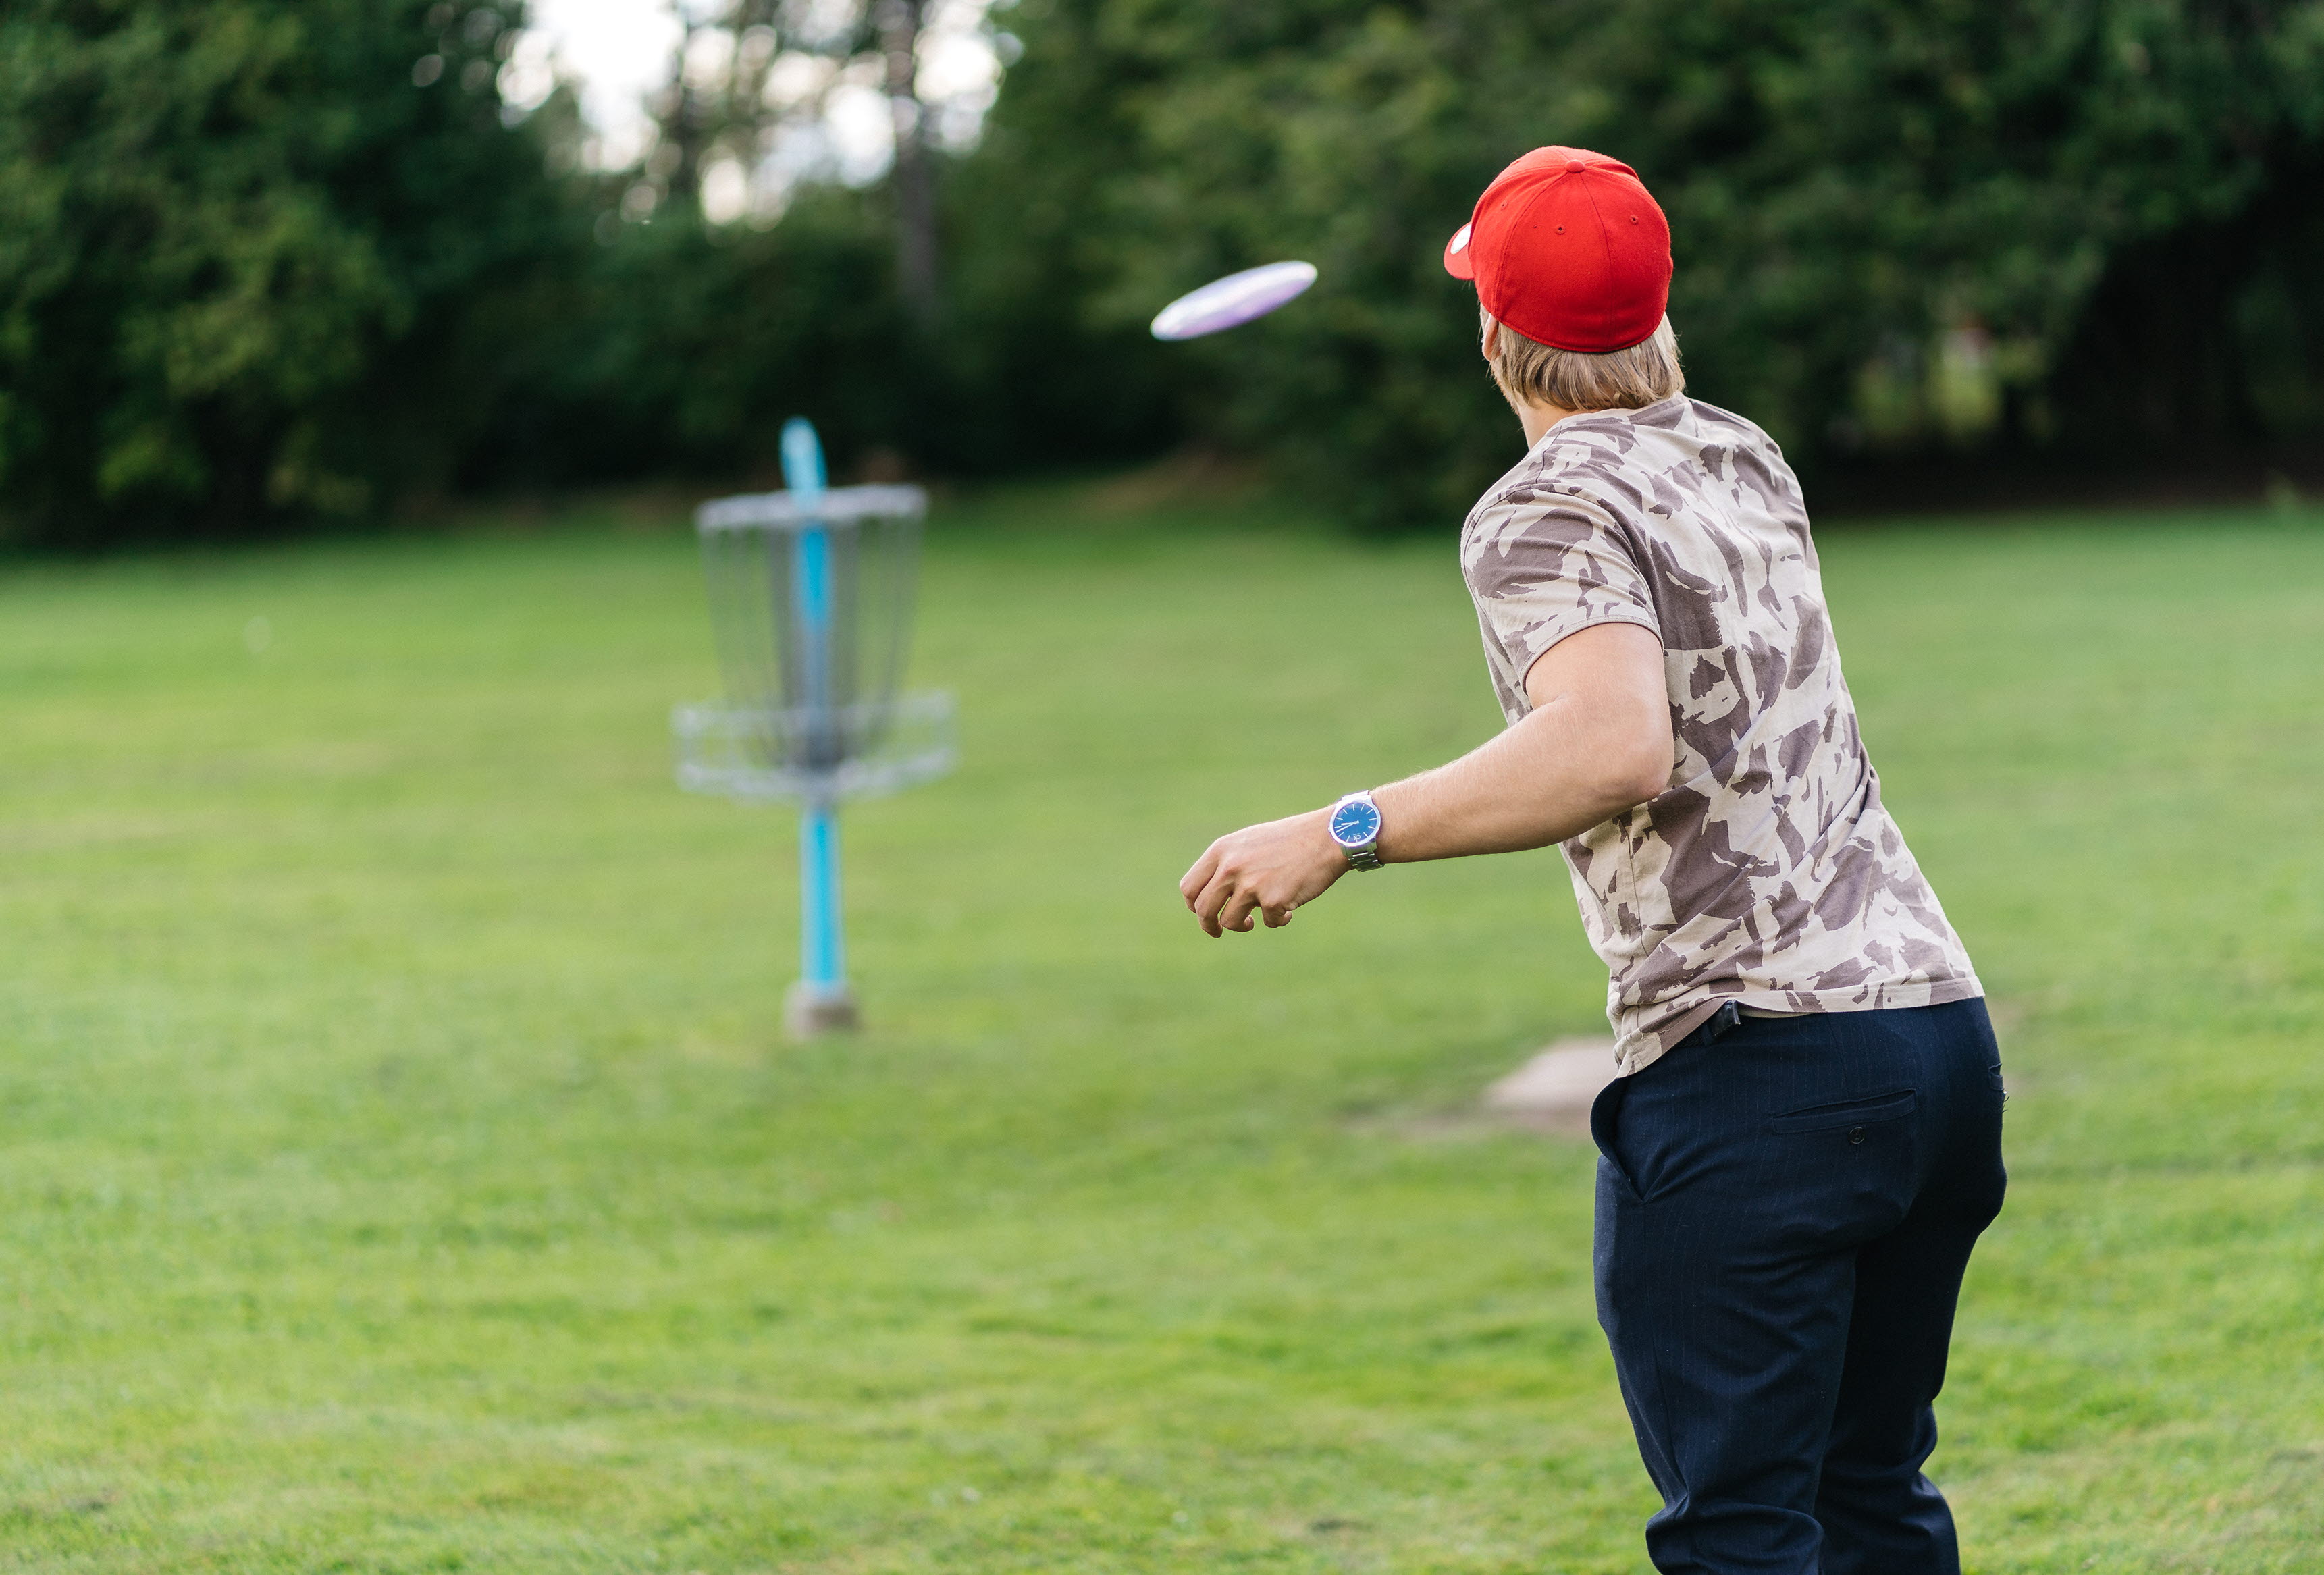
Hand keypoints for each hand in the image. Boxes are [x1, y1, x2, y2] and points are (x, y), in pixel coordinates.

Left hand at [1179, 809, 1349, 936]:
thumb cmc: (1290, 840)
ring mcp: (1251, 884)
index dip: (1193, 905)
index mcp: (1222, 851)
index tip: (1204, 913)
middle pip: (1203, 909)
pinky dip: (1278, 920)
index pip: (1190, 887)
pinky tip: (1289, 907)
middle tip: (1217, 931)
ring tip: (1255, 921)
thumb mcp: (1249, 843)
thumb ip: (1228, 864)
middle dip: (1208, 925)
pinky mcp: (1273, 900)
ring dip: (1241, 926)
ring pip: (1229, 922)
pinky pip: (1268, 923)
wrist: (1326, 837)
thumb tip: (1211, 895)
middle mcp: (1231, 867)